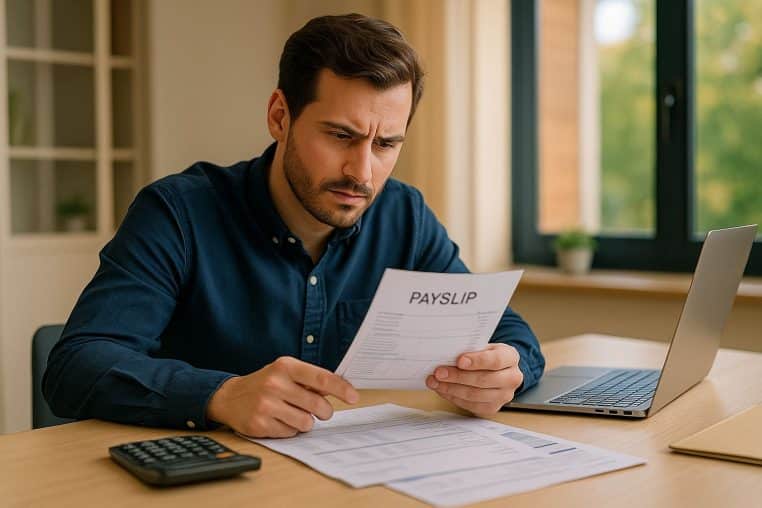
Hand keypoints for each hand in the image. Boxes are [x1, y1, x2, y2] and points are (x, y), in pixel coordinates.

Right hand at [206, 356, 358, 437]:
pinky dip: (290, 429)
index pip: (321, 378)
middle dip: (324, 411)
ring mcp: (266, 405)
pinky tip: (279, 420)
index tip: (354, 397)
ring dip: (305, 421)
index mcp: (286, 366)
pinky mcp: (260, 424)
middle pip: (317, 405)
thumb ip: (312, 379)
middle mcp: (275, 383)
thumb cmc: (265, 383)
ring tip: (293, 413)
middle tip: (319, 410)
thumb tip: (342, 387)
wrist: (229, 397)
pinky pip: (290, 433)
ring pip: (306, 422)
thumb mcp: (286, 373)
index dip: (341, 389)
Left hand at [426, 343, 522, 415]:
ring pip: (475, 395)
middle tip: (439, 372)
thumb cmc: (486, 355)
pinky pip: (471, 405)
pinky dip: (453, 397)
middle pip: (484, 380)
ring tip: (435, 381)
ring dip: (451, 389)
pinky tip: (442, 389)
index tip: (459, 361)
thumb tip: (446, 354)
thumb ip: (470, 349)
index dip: (477, 361)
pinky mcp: (492, 408)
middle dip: (458, 376)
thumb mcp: (482, 346)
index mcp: (511, 357)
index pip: (496, 360)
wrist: (496, 370)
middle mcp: (512, 378)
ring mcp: (504, 396)